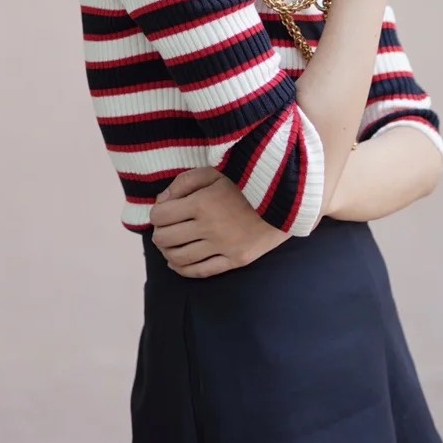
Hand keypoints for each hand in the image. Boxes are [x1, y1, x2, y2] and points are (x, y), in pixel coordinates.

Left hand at [148, 166, 290, 276]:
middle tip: (163, 228)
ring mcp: (223, 247)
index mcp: (202, 203)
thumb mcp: (214, 171)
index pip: (161, 216)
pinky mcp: (236, 260)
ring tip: (169, 245)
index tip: (163, 210)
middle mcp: (209, 228)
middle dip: (159, 233)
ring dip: (167, 252)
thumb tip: (162, 201)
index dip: (156, 213)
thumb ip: (184, 182)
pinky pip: (201, 272)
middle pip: (166, 239)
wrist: (286, 199)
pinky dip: (183, 270)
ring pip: (179, 259)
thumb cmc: (246, 181)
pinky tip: (176, 264)